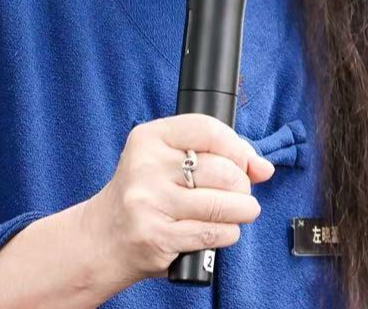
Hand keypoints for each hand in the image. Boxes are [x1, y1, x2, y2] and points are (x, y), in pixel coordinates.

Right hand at [76, 113, 276, 287]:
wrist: (103, 238)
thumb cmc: (144, 197)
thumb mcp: (168, 162)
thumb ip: (216, 156)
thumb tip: (264, 167)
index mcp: (148, 138)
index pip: (208, 129)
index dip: (237, 147)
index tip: (245, 163)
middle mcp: (146, 166)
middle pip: (222, 170)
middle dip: (242, 186)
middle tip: (239, 194)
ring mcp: (149, 202)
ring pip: (223, 204)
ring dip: (242, 211)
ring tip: (238, 212)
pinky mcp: (157, 236)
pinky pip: (214, 232)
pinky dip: (227, 233)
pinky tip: (220, 230)